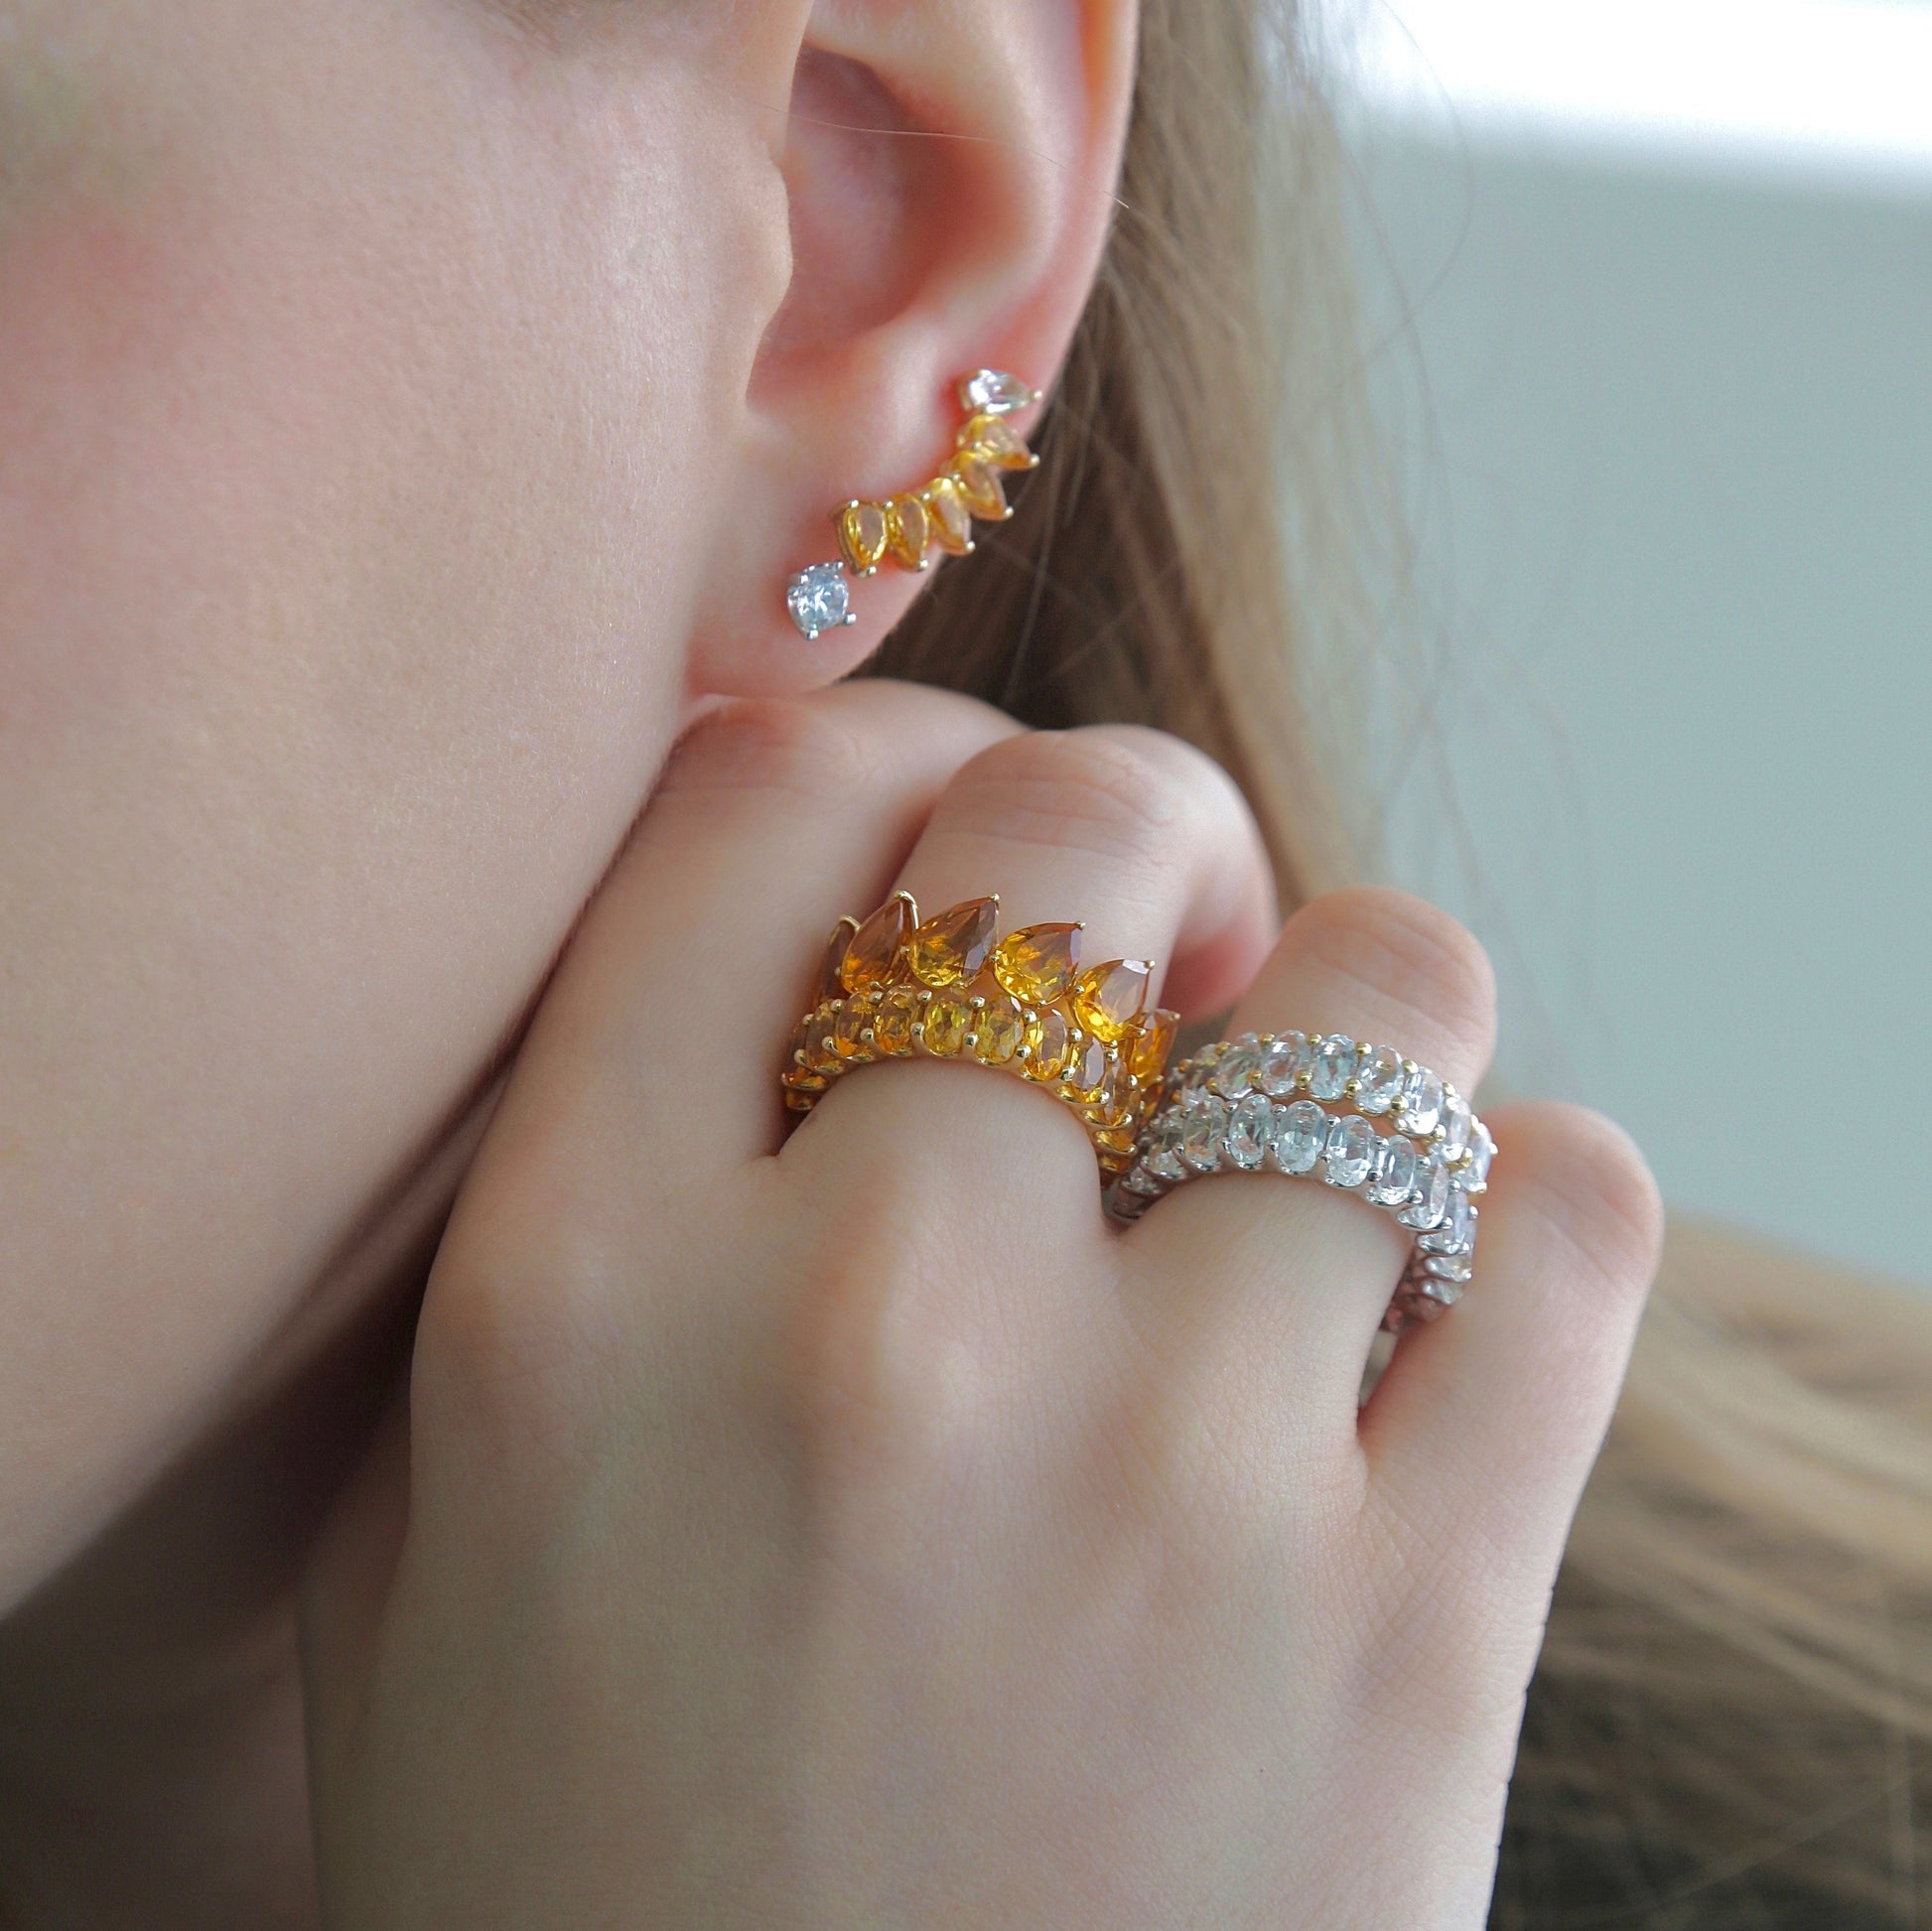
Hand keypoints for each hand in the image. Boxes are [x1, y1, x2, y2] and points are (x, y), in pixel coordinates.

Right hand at [301, 681, 1660, 1928]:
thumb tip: (747, 981)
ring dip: (1350, 1006)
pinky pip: (1567, 1214)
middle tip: (1143, 955)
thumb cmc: (591, 1908)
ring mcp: (1165, 1474)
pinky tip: (1426, 1288)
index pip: (763, 799)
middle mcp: (865, 1333)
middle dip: (1132, 836)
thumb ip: (555, 1229)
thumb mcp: (432, 1555)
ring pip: (1386, 985)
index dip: (881, 768)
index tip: (939, 849)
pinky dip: (1523, 1194)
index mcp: (573, 1297)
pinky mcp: (1411, 1629)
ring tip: (1291, 1127)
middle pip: (1082, 824)